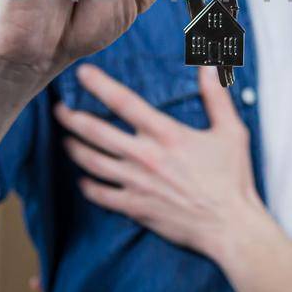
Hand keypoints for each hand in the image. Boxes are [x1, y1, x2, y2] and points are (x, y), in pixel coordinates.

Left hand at [54, 63, 262, 260]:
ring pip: (92, 162)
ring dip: (74, 148)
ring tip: (65, 139)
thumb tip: (209, 65)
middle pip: (96, 132)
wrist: (229, 226)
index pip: (124, 102)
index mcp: (166, 134)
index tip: (81, 73)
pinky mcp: (135, 207)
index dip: (99, 85)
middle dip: (72, 117)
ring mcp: (136, 184)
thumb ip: (216, 96)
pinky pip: (101, 195)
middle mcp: (145, 157)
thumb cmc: (232, 178)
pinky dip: (87, 185)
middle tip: (59, 108)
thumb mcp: (231, 131)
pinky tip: (83, 178)